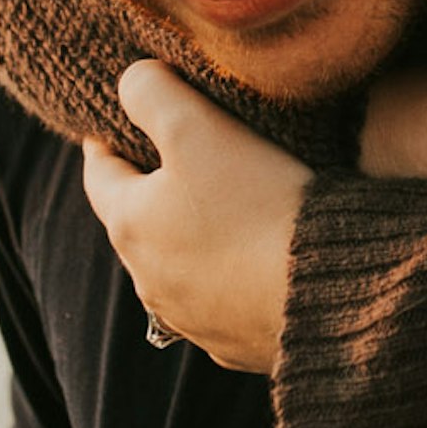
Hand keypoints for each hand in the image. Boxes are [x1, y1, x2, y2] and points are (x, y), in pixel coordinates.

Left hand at [82, 62, 307, 375]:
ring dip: (191, 239)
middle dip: (152, 190)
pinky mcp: (235, 344)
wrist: (326, 293)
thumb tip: (130, 83)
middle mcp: (149, 282)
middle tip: (178, 157)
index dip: (106, 138)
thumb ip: (151, 92)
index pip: (99, 173)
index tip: (117, 117)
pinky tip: (261, 261)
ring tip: (227, 208)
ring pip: (177, 267)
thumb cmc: (257, 203)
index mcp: (130, 226)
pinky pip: (223, 303)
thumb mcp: (196, 126)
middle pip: (138, 223)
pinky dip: (231, 278)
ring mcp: (191, 320)